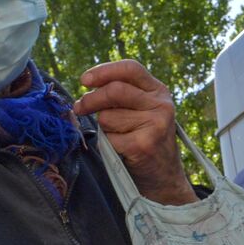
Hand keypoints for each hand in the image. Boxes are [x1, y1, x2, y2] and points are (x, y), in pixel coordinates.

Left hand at [75, 60, 196, 204]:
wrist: (164, 176)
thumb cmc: (145, 138)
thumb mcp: (142, 110)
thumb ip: (122, 95)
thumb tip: (87, 88)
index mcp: (159, 91)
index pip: (130, 68)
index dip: (104, 71)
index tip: (84, 81)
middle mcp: (161, 105)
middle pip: (114, 90)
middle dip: (91, 100)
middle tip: (80, 108)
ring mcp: (155, 125)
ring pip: (108, 117)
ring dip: (104, 128)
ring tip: (118, 136)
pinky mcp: (143, 145)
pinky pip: (109, 138)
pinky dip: (108, 144)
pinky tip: (122, 150)